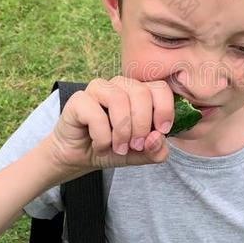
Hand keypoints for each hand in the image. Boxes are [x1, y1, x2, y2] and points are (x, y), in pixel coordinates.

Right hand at [45, 76, 173, 177]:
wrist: (79, 157)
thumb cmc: (113, 148)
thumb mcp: (141, 154)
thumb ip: (156, 150)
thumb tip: (157, 138)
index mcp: (140, 92)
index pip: (161, 88)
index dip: (165, 109)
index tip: (162, 131)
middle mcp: (120, 85)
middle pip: (141, 93)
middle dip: (142, 125)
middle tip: (136, 146)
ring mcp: (98, 89)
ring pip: (119, 99)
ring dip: (122, 131)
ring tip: (119, 148)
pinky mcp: (78, 99)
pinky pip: (96, 114)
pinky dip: (102, 137)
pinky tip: (100, 146)